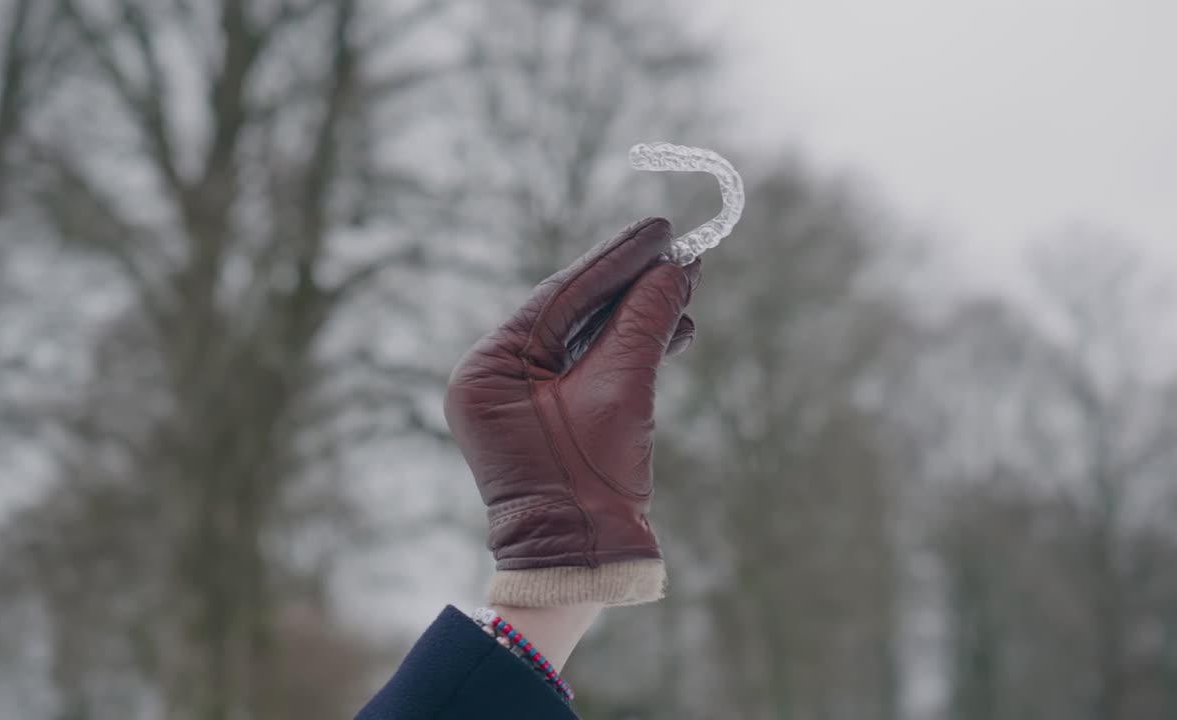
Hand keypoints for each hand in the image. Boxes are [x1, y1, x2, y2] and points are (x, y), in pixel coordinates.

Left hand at [445, 218, 699, 605]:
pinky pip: (589, 367)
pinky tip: (673, 328)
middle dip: (631, 286)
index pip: (558, 295)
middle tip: (680, 251)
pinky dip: (629, 350)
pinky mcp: (546, 415)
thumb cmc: (589, 486)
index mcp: (490, 368)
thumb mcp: (620, 394)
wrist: (582, 564)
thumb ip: (644, 325)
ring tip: (687, 288)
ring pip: (585, 339)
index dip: (615, 260)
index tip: (660, 229)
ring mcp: (518, 397)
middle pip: (572, 312)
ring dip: (637, 317)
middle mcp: (495, 376)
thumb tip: (675, 270)